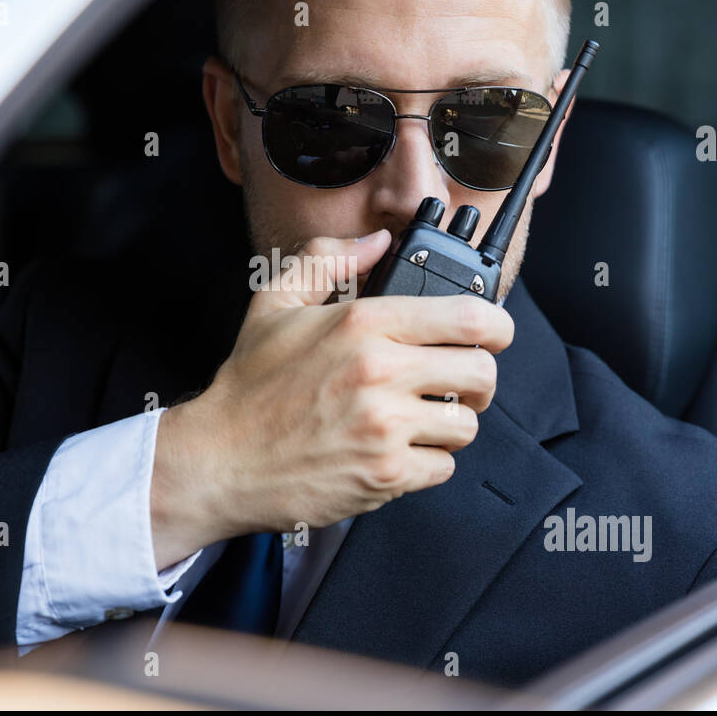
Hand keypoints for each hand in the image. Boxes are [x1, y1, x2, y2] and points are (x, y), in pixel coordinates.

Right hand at [150, 230, 513, 567]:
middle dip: (477, 378)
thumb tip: (377, 242)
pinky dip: (427, 463)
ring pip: (466, 423)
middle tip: (455, 382)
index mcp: (363, 323)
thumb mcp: (275, 303)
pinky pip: (444, 466)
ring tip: (416, 419)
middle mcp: (381, 372)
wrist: (220, 460)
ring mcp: (386, 427)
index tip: (492, 333)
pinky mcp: (386, 474)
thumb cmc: (249, 388)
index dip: (496, 325)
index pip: (470, 317)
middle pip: (482, 371)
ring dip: (449, 423)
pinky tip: (396, 450)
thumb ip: (327, 258)